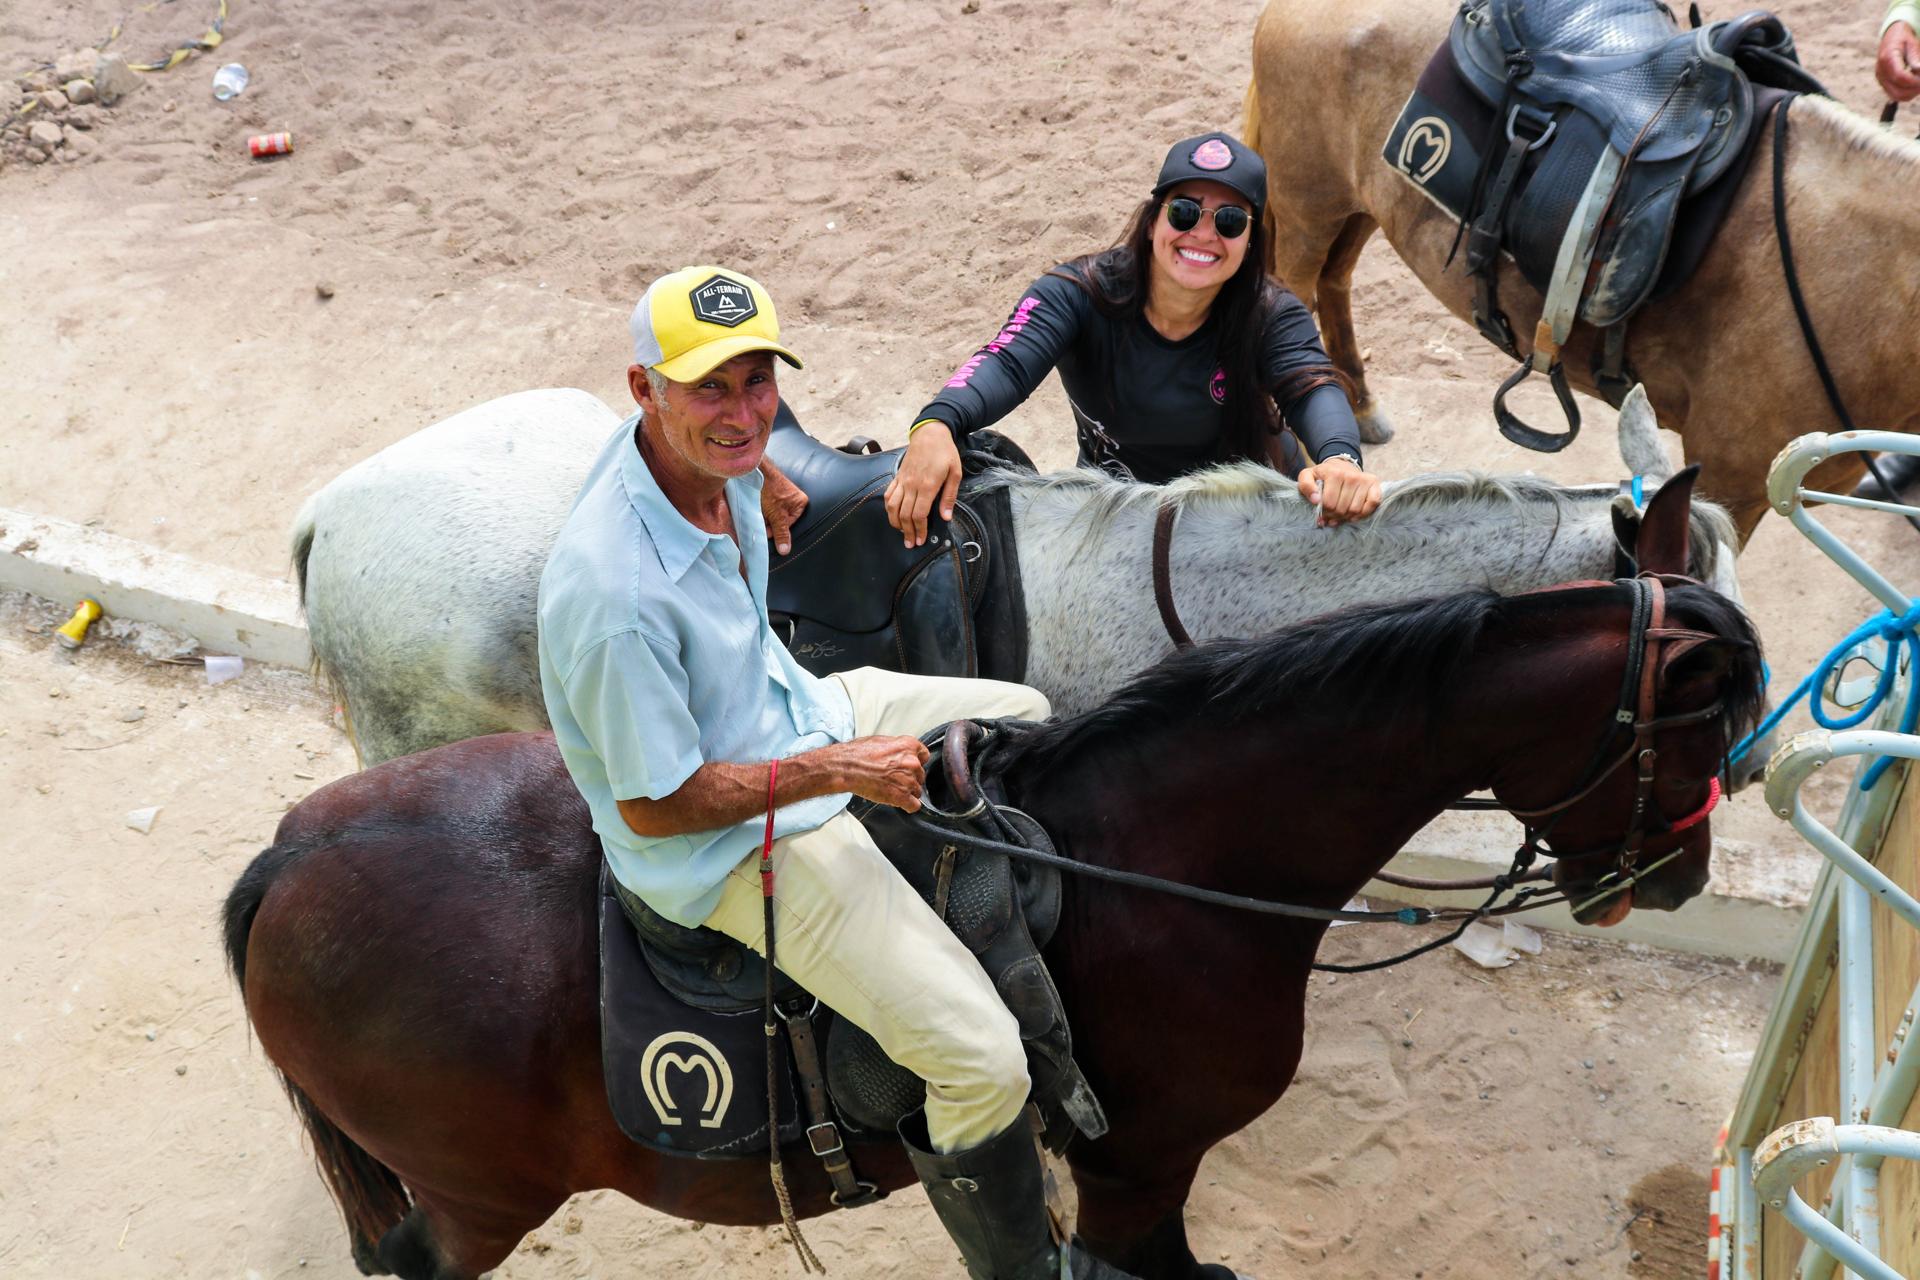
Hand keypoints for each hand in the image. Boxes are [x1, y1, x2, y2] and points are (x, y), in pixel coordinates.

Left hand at [759, 459, 808, 555]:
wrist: (754, 469)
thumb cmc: (768, 489)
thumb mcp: (776, 515)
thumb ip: (781, 532)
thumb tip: (786, 550)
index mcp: (800, 503)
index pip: (789, 525)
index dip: (776, 529)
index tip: (766, 529)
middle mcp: (794, 499)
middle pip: (781, 520)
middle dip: (770, 522)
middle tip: (761, 519)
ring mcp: (782, 494)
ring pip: (773, 514)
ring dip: (764, 515)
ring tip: (758, 510)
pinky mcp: (771, 491)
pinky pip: (768, 506)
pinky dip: (762, 508)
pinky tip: (756, 505)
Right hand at [829, 735, 930, 810]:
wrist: (846, 767)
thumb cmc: (857, 754)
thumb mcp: (881, 741)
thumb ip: (896, 748)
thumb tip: (899, 753)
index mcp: (908, 746)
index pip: (924, 755)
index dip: (916, 762)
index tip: (910, 766)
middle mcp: (912, 762)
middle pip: (920, 775)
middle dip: (909, 778)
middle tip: (894, 779)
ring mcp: (908, 780)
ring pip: (917, 790)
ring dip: (907, 792)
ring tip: (891, 790)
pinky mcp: (902, 796)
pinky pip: (914, 805)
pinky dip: (907, 806)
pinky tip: (898, 802)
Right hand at [883, 424, 962, 547]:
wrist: (930, 433)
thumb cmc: (945, 452)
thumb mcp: (955, 473)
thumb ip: (949, 496)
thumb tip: (946, 517)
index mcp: (928, 485)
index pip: (919, 514)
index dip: (919, 529)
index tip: (921, 540)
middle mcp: (912, 484)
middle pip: (905, 514)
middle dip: (907, 532)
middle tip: (911, 544)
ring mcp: (903, 480)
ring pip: (893, 506)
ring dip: (896, 522)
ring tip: (902, 533)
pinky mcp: (898, 476)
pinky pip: (888, 494)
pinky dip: (888, 508)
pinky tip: (893, 516)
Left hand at [1296, 456, 1382, 526]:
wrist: (1341, 465)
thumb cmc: (1323, 475)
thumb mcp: (1308, 476)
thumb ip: (1306, 486)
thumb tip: (1315, 500)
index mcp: (1334, 473)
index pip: (1329, 504)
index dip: (1324, 512)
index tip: (1322, 512)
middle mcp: (1351, 476)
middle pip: (1342, 509)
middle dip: (1334, 516)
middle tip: (1331, 516)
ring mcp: (1364, 479)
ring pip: (1356, 510)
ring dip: (1347, 517)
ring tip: (1340, 514)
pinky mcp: (1374, 483)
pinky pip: (1373, 504)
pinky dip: (1363, 513)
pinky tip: (1354, 515)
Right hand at [1879, 22, 1919, 101]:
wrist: (1891, 37)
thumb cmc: (1904, 38)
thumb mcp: (1912, 43)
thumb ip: (1915, 56)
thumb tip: (1919, 70)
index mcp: (1887, 59)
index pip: (1900, 77)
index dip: (1916, 80)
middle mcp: (1880, 72)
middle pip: (1898, 91)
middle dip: (1915, 89)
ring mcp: (1881, 79)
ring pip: (1897, 96)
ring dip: (1912, 92)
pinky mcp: (1883, 84)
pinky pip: (1896, 95)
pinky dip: (1908, 92)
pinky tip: (1915, 82)